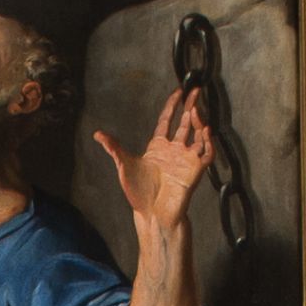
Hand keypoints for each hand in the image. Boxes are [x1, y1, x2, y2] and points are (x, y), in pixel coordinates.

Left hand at [95, 86, 214, 236]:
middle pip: (185, 123)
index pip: (167, 120)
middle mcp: (173, 150)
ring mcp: (185, 159)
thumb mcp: (124, 165)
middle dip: (191, 106)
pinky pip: (206, 152)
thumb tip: (97, 134)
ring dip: (199, 122)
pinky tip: (205, 130)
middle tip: (195, 91)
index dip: (172, 105)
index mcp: (157, 147)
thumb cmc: (138, 193)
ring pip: (197, 135)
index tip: (178, 92)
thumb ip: (114, 148)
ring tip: (196, 109)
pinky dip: (208, 141)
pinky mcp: (195, 170)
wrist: (151, 213)